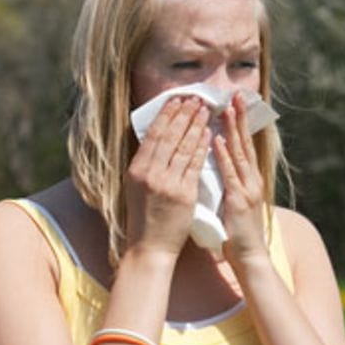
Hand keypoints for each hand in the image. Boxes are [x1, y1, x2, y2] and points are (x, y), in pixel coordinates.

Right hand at [125, 97, 210, 257]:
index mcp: (136, 169)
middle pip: (169, 136)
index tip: (176, 99)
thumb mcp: (136, 186)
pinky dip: (201, 147)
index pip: (153, 134)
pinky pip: (194, 165)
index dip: (166, 114)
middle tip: (194, 97)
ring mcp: (167, 183)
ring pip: (183, 147)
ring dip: (195, 125)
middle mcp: (150, 174)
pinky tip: (208, 134)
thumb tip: (155, 138)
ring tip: (205, 110)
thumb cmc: (144, 217)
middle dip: (183, 114)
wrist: (150, 247)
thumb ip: (145, 163)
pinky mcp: (184, 194)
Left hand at [215, 93, 268, 266]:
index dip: (240, 123)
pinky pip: (230, 174)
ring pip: (239, 153)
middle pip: (245, 142)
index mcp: (249, 178)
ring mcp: (247, 188)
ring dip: (233, 129)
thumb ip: (227, 182)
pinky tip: (218, 140)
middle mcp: (251, 179)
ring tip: (226, 109)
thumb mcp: (232, 201)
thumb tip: (214, 166)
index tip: (234, 102)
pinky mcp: (239, 200)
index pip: (244, 144)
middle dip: (240, 117)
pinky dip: (224, 156)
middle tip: (235, 94)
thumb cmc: (237, 231)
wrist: (250, 256)